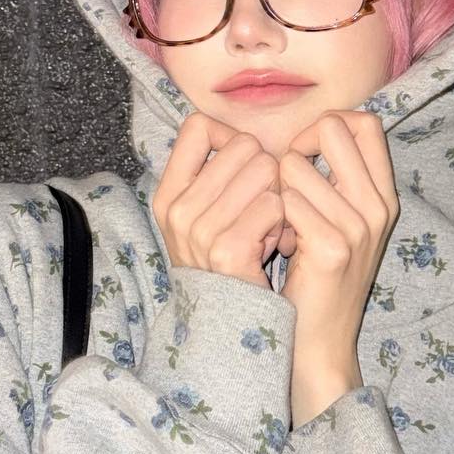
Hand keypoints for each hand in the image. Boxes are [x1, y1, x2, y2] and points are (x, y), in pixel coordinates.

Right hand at [151, 112, 296, 288]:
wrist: (231, 326)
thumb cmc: (229, 263)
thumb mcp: (205, 218)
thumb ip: (215, 175)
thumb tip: (246, 137)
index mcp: (168, 195)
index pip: (198, 127)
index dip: (232, 138)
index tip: (244, 168)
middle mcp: (178, 209)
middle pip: (245, 145)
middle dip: (265, 173)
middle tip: (261, 211)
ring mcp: (200, 230)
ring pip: (266, 169)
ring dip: (278, 198)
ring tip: (267, 229)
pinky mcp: (228, 249)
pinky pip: (276, 203)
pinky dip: (284, 222)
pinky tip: (273, 246)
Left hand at [277, 111, 399, 422]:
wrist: (319, 344)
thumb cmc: (317, 281)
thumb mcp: (342, 225)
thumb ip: (337, 182)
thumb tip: (312, 134)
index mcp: (384, 196)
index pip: (366, 123)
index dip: (326, 127)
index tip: (304, 157)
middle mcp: (379, 206)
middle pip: (334, 128)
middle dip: (297, 146)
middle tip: (284, 183)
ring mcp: (359, 226)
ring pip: (296, 164)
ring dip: (275, 188)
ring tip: (278, 224)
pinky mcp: (332, 247)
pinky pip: (285, 200)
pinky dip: (270, 216)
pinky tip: (275, 244)